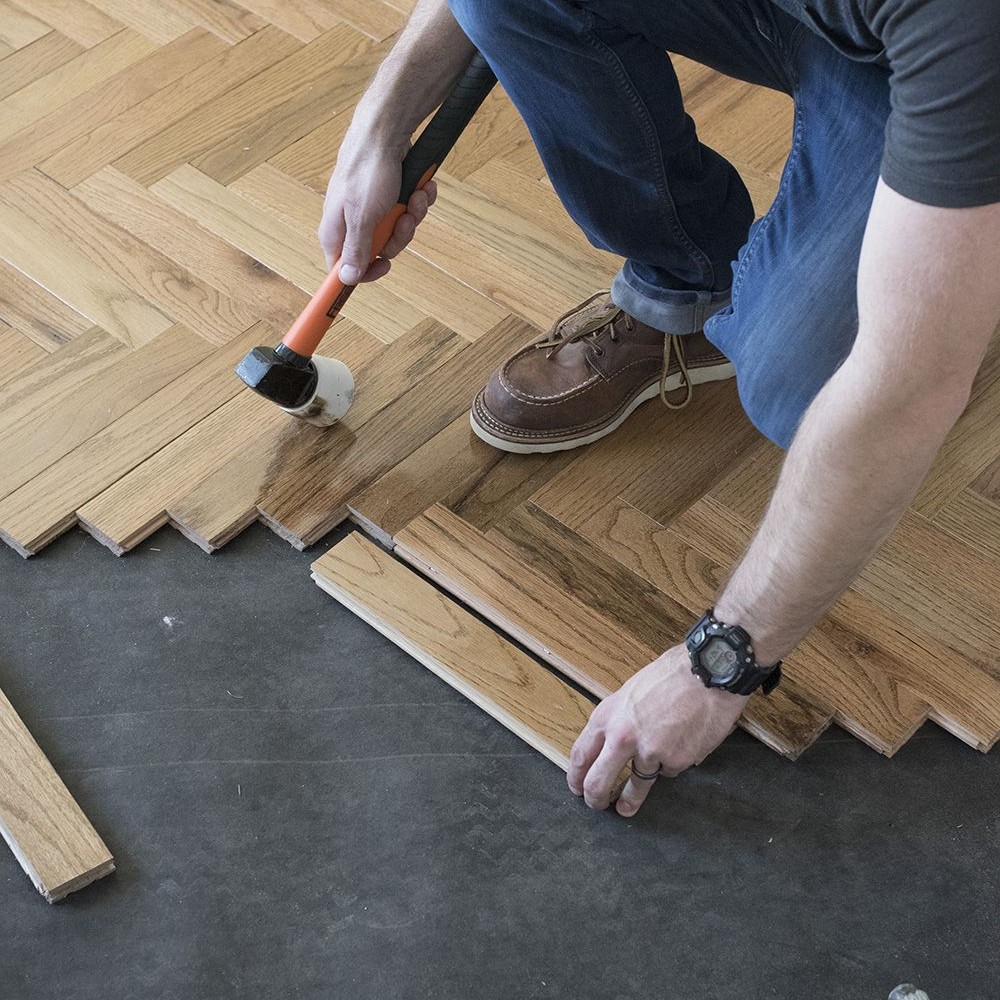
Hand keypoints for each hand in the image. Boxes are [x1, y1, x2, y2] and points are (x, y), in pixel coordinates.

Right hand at [318, 134, 436, 284]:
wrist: (385, 130)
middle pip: (380, 250)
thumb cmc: (368, 168)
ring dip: (412, 214)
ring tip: (414, 195)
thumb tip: (345, 278)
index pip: (345, 268)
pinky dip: (416, 200)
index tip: (385, 267)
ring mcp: (370, 208)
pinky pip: (406, 210)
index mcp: (336, 230)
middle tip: (404, 218)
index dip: (366, 273)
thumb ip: (355, 249)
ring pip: (397, 230)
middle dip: (399, 235)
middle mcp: (351, 221)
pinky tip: (419, 187)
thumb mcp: (362, 216)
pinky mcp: (387, 195)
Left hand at [567, 645, 747, 817]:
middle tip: (595, 805)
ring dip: (627, 802)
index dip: (575, 776)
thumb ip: (619, 718)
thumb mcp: (630, 691)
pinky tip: (678, 748)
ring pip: (634, 787)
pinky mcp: (675, 762)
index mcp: (607, 716)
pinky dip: (670, 765)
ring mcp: (649, 752)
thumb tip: (611, 740)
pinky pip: (668, 771)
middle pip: (597, 780)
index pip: (580, 754)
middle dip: (593, 798)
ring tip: (624, 809)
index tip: (576, 786)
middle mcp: (623, 737)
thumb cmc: (671, 676)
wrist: (705, 674)